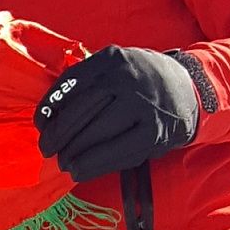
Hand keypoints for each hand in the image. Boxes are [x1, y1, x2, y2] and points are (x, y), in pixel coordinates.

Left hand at [36, 48, 204, 181]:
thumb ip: (88, 81)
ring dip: (72, 154)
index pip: (69, 84)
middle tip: (47, 149)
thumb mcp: (116, 66)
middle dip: (57, 136)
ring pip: (95, 134)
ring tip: (63, 162)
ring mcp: (141, 105)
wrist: (188, 89)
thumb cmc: (140, 81)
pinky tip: (80, 170)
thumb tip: (50, 116)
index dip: (49, 108)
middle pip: (79, 112)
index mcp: (110, 59)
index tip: (40, 124)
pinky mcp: (153, 132)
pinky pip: (116, 152)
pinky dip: (93, 165)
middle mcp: (126, 78)